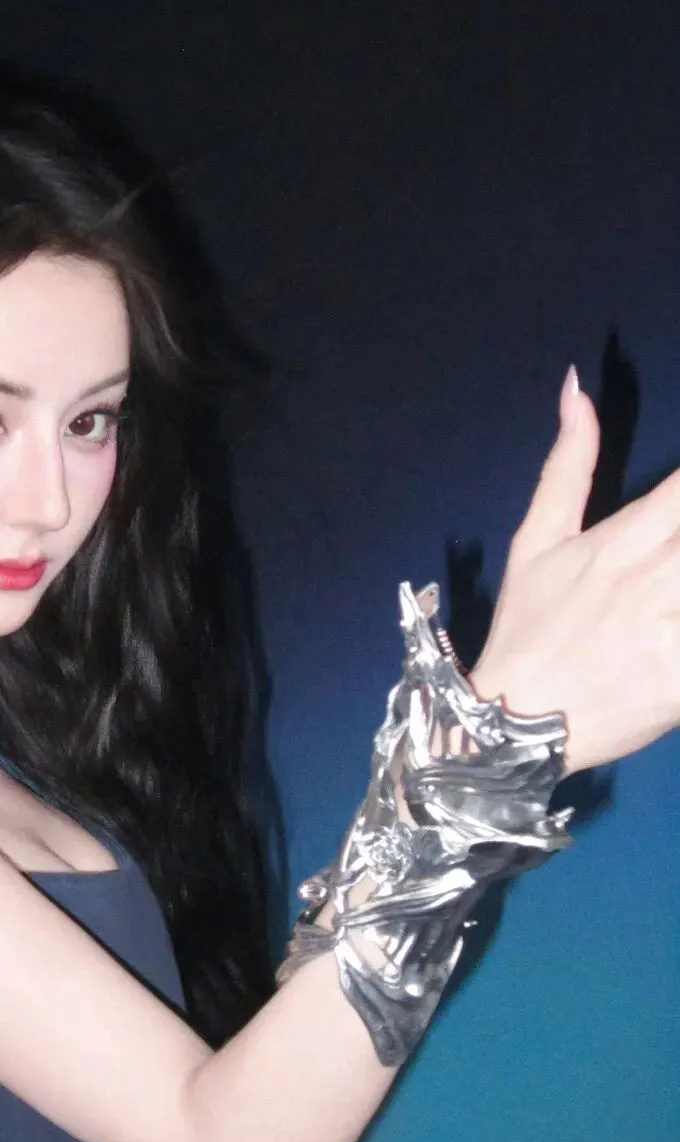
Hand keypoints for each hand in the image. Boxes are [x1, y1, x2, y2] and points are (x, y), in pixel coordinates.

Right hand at [469, 367, 679, 775]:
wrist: (509, 726)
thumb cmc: (526, 629)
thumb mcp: (534, 542)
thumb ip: (567, 464)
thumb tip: (577, 386)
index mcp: (627, 539)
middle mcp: (657, 577)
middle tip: (677, 556)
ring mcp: (671, 629)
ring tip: (676, 586)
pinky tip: (678, 628)